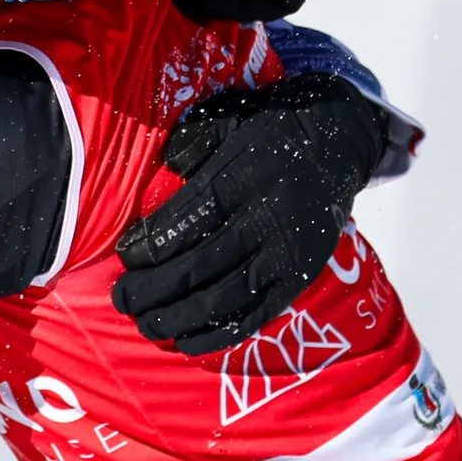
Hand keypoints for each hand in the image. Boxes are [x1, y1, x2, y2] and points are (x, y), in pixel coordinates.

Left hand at [111, 74, 388, 354]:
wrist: (339, 142)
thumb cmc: (268, 130)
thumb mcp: (228, 117)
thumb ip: (193, 141)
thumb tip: (166, 166)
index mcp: (241, 178)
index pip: (187, 219)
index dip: (151, 244)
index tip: (123, 257)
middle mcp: (263, 219)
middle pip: (199, 265)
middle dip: (153, 289)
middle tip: (122, 299)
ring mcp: (284, 254)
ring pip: (224, 298)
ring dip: (179, 317)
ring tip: (145, 324)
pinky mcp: (298, 278)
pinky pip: (256, 315)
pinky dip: (219, 334)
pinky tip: (186, 343)